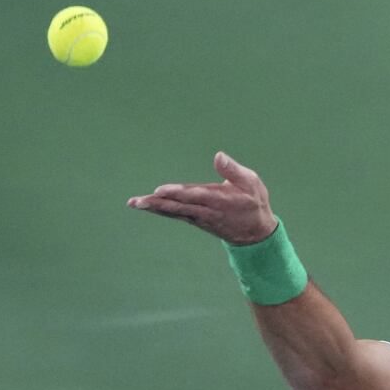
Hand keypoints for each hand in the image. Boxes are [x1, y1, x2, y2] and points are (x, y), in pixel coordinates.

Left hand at [127, 151, 279, 245]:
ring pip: (173, 212)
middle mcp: (205, 211)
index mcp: (219, 200)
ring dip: (153, 208)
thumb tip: (217, 155)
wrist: (255, 234)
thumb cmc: (253, 202)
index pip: (194, 195)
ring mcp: (199, 218)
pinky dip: (161, 211)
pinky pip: (175, 215)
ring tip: (134, 203)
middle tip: (136, 202)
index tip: (159, 190)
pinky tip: (147, 205)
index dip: (176, 193)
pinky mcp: (196, 220)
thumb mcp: (251, 183)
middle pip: (177, 207)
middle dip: (156, 204)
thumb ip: (233, 170)